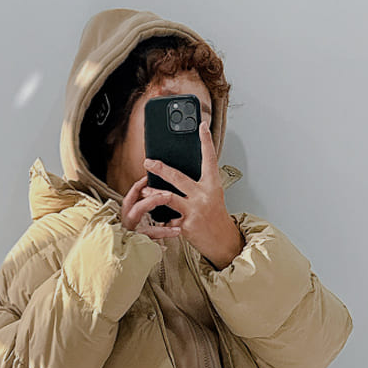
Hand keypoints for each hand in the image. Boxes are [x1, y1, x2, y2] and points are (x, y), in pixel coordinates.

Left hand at [118, 126, 241, 268]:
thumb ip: (198, 184)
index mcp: (212, 185)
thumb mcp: (212, 195)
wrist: (223, 241)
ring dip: (154, 192)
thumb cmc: (216, 216)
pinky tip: (155, 220)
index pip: (209, 159)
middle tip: (148, 161)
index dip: (206, 141)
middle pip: (179, 177)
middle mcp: (204, 195)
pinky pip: (168, 219)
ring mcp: (194, 210)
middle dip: (161, 168)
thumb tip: (178, 173)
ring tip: (145, 189)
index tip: (202, 126)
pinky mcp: (186, 225)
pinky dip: (161, 219)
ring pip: (169, 197)